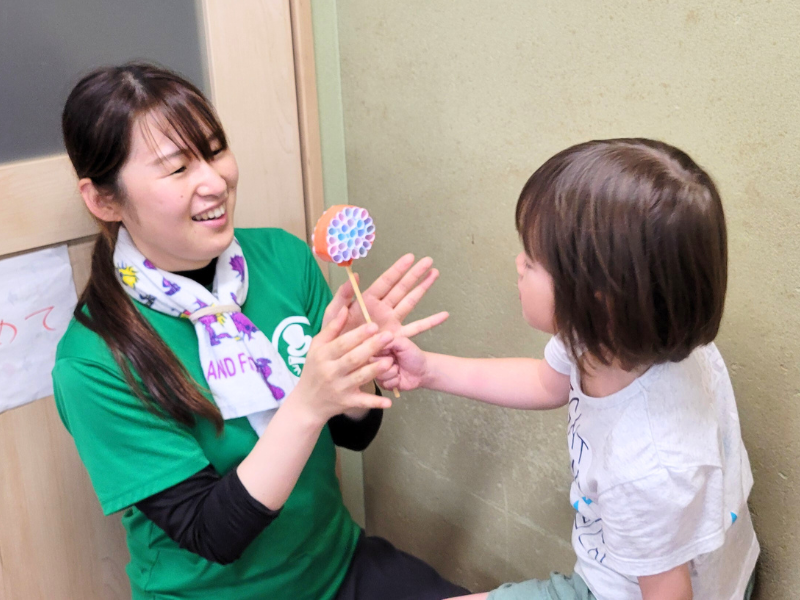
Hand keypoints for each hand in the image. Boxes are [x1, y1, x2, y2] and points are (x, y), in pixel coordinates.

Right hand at [292, 307, 393, 424]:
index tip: (374, 325)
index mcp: (323, 355)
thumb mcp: (316, 347)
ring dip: (375, 370)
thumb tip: (344, 308)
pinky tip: (389, 402)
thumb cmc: (314, 369)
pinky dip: (375, 403)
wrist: (306, 403)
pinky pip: (362, 402)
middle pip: (353, 359)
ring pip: (359, 378)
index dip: (358, 335)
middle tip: (389, 336)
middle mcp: (330, 372)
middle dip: (371, 347)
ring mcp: (339, 388)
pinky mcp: (347, 403)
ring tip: (390, 361)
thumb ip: (331, 328)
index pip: (342, 343)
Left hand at [322, 254, 448, 338]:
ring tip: (435, 274)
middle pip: (402, 287)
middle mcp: (382, 309)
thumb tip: (356, 277)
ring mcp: (392, 322)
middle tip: (428, 260)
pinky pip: (417, 328)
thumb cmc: (334, 337)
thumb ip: (343, 296)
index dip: (398, 269)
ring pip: (411, 301)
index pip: (386, 281)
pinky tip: (444, 315)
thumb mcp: (333, 315)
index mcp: (367, 301)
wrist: (340, 362)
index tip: (410, 257)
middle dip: (415, 274)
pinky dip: (431, 322)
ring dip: (423, 288)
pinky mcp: (397, 337)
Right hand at [375, 336, 429, 391]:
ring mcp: (379, 373)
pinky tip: (400, 378)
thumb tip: (376, 340)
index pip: (369, 350)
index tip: (389, 352)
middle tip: (395, 361)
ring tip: (399, 369)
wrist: (423, 371)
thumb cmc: (413, 354)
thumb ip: (390, 340)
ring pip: (378, 375)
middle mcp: (377, 361)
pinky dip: (395, 381)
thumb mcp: (403, 343)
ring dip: (392, 373)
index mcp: (379, 349)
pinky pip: (384, 384)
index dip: (379, 353)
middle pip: (371, 364)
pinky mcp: (384, 384)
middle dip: (387, 363)